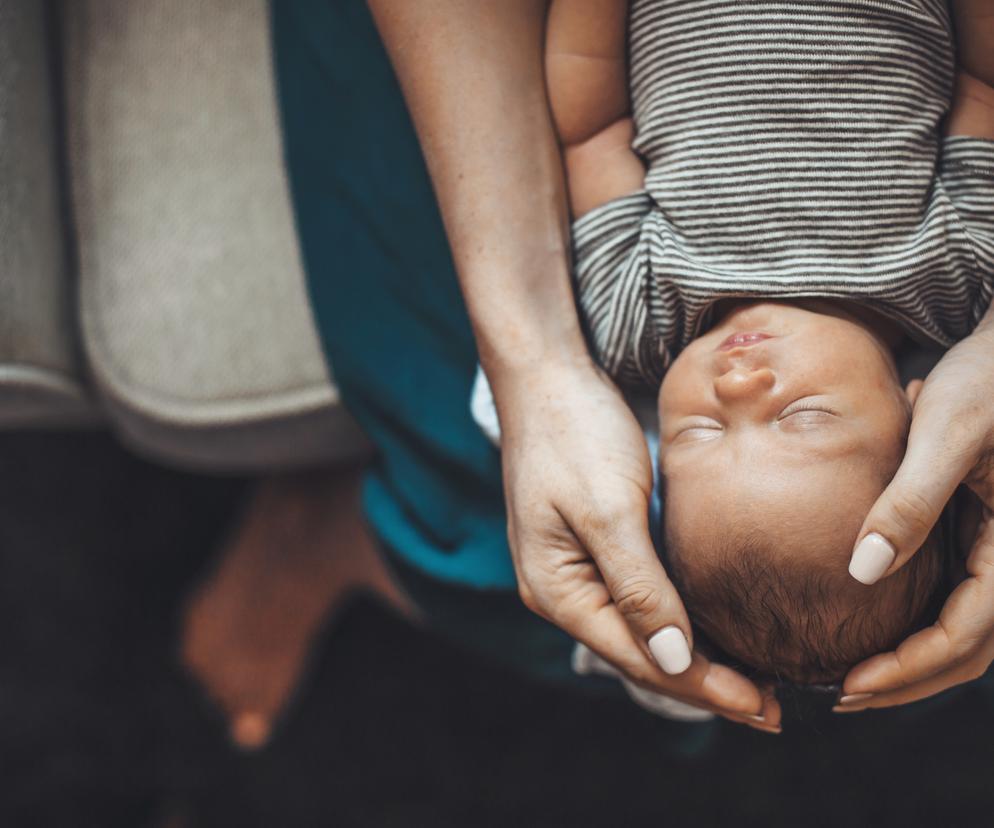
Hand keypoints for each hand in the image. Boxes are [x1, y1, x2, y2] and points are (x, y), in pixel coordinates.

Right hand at [493, 357, 779, 731]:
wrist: (548, 377)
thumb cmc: (573, 434)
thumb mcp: (608, 509)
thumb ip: (639, 587)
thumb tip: (675, 661)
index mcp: (559, 591)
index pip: (640, 660)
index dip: (704, 687)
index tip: (766, 706)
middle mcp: (566, 593)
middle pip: (642, 657)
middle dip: (706, 684)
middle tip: (774, 708)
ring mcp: (580, 571)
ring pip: (645, 633)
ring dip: (697, 659)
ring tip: (756, 682)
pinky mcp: (599, 548)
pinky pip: (643, 600)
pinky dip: (683, 621)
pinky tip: (717, 630)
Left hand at [839, 308, 993, 710]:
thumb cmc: (987, 379)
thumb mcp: (944, 432)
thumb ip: (908, 502)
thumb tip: (862, 573)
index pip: (968, 633)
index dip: (911, 667)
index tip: (851, 682)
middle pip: (971, 649)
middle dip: (909, 680)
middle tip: (843, 694)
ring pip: (968, 632)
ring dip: (914, 661)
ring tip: (855, 676)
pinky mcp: (984, 539)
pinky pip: (960, 600)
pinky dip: (920, 626)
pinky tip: (875, 625)